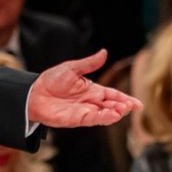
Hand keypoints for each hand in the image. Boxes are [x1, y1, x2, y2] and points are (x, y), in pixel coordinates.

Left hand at [26, 50, 142, 127]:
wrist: (34, 93)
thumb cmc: (50, 80)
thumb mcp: (72, 68)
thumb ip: (89, 63)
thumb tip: (104, 52)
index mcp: (92, 89)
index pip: (113, 95)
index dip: (126, 99)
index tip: (138, 104)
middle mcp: (91, 101)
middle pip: (112, 106)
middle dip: (123, 107)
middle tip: (131, 106)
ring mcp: (85, 111)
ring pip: (105, 114)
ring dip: (116, 113)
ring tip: (123, 110)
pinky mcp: (77, 119)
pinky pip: (94, 119)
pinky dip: (104, 118)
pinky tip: (112, 115)